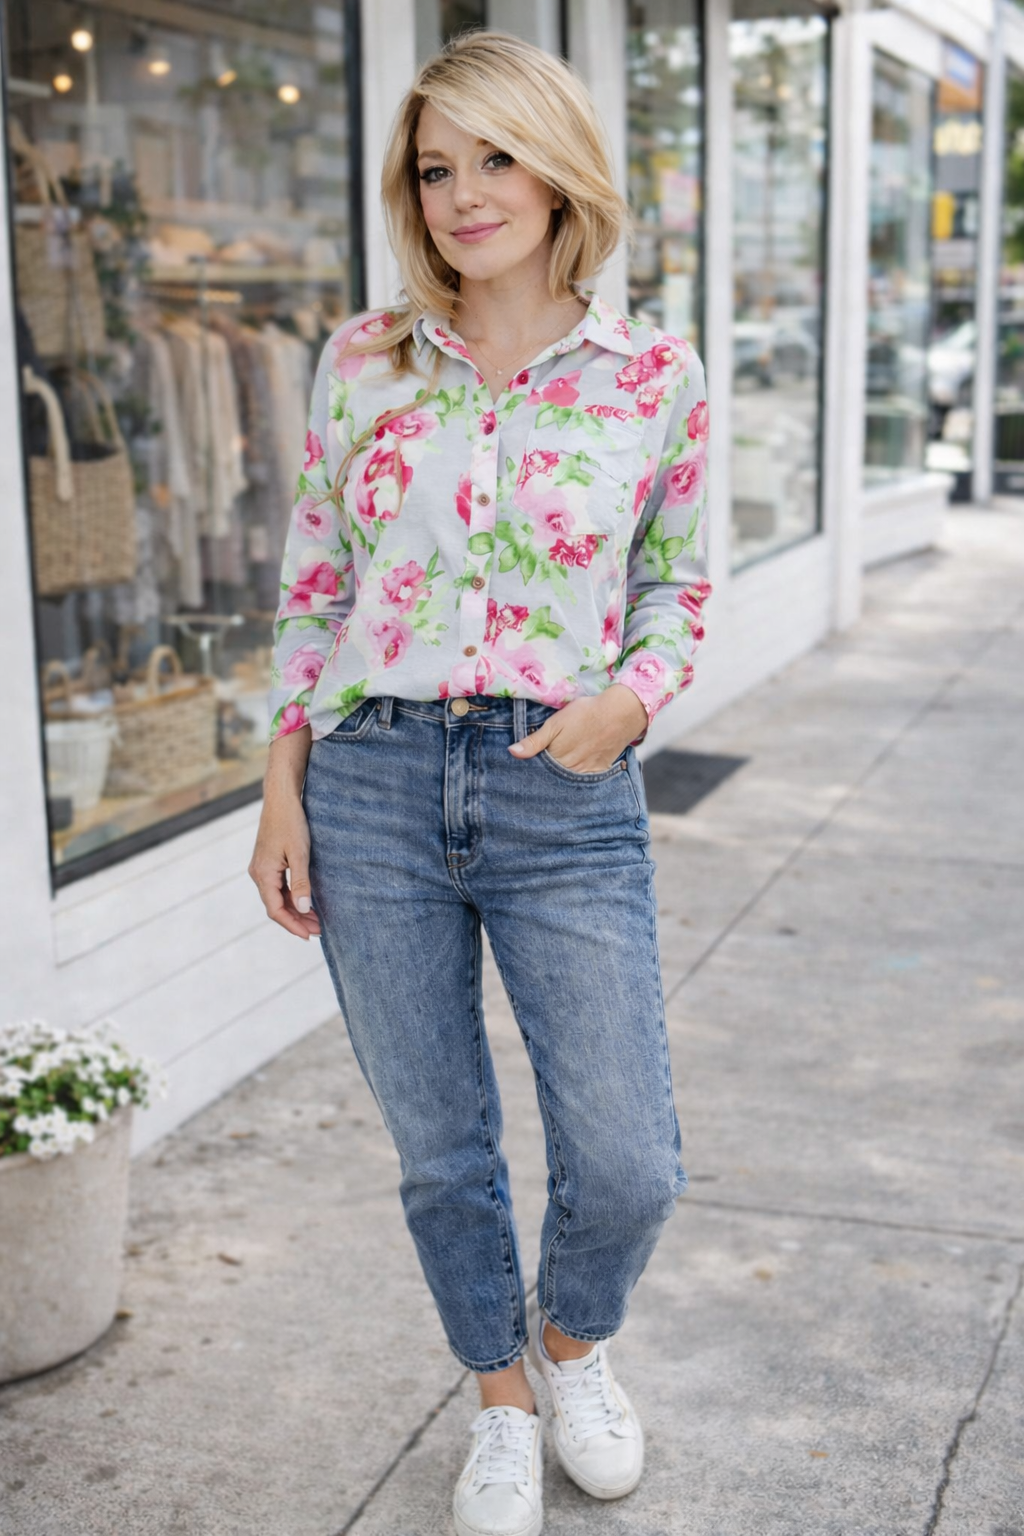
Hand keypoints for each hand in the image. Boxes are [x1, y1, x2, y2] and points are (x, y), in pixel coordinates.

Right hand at [248, 727, 320, 940]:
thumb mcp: (299, 853)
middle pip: (276, 906)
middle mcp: (258, 873)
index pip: (275, 910)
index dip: (292, 925)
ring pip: (277, 897)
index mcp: (263, 874)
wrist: (281, 797)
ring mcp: (262, 868)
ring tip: (316, 920)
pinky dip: (292, 897)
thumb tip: (302, 908)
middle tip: (318, 931)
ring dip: (295, 910)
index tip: (310, 935)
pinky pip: (278, 887)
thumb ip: (300, 882)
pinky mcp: (268, 861)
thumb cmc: (291, 822)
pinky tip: (306, 901)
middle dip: (296, 921)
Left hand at [508, 685, 647, 773]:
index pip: (537, 772)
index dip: (529, 772)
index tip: (520, 773)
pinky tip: (570, 778)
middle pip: (551, 780)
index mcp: (556, 759)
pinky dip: (576, 782)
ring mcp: (585, 773)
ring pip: (566, 783)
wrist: (619, 714)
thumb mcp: (555, 723)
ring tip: (552, 777)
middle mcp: (570, 770)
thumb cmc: (585, 714)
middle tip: (534, 779)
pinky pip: (584, 783)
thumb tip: (512, 752)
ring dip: (558, 782)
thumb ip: (534, 741)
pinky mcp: (598, 771)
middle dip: (542, 779)